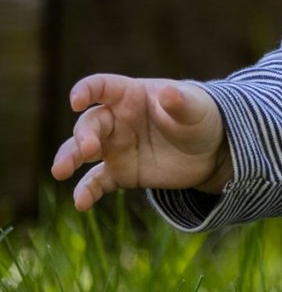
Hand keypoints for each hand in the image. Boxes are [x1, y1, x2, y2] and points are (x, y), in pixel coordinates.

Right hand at [51, 75, 232, 211]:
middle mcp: (117, 120)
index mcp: (131, 95)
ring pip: (82, 152)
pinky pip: (97, 182)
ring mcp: (116, 147)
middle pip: (89, 124)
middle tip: (87, 150)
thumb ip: (180, 102)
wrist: (211, 150)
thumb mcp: (195, 107)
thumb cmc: (199, 117)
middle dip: (82, 136)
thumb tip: (168, 92)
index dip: (86, 91)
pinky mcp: (121, 173)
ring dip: (68, 159)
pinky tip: (80, 203)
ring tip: (60, 172)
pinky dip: (86, 191)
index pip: (102, 87)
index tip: (76, 101)